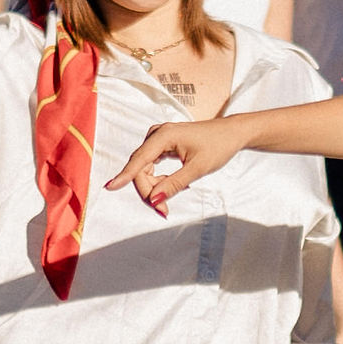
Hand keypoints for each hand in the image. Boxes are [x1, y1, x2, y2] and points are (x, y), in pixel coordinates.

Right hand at [109, 116, 249, 209]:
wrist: (232, 133)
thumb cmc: (218, 146)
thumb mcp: (197, 169)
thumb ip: (174, 184)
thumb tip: (155, 199)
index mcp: (164, 135)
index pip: (139, 161)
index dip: (125, 176)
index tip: (110, 187)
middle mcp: (157, 134)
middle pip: (140, 167)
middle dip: (149, 190)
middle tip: (164, 210)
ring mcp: (159, 139)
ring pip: (145, 168)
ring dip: (154, 186)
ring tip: (174, 195)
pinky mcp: (163, 145)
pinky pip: (152, 165)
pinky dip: (159, 179)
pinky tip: (174, 185)